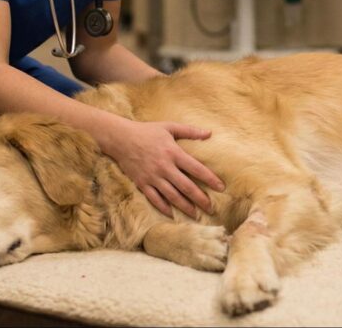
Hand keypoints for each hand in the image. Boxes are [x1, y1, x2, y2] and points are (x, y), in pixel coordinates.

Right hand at [100, 119, 224, 218]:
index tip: (221, 187)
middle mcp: (164, 167)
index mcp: (173, 152)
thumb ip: (190, 131)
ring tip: (196, 215)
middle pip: (186, 186)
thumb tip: (210, 133)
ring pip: (172, 196)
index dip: (210, 179)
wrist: (120, 138)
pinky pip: (154, 199)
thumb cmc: (147, 131)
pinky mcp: (142, 183)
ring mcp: (152, 177)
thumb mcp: (169, 127)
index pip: (196, 168)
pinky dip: (163, 208)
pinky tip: (172, 214)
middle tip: (211, 208)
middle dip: (200, 199)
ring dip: (185, 207)